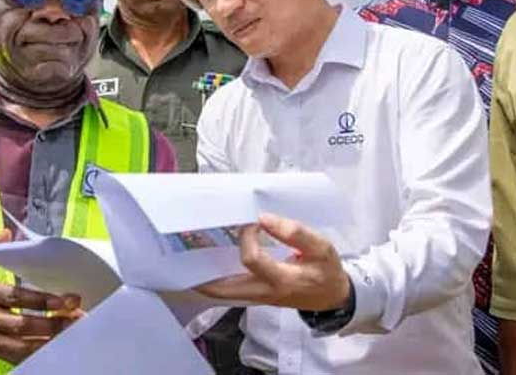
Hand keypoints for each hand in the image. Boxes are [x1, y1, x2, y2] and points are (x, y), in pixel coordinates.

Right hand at [0, 229, 81, 363]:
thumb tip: (6, 234)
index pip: (14, 298)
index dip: (40, 300)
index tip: (66, 299)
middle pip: (23, 324)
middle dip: (53, 323)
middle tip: (77, 316)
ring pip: (23, 345)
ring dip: (49, 340)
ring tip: (73, 331)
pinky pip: (17, 357)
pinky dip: (37, 354)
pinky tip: (56, 347)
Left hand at [195, 214, 350, 311]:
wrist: (333, 298)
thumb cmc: (327, 271)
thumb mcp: (322, 248)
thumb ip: (296, 232)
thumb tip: (264, 218)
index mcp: (282, 280)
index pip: (252, 260)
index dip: (247, 237)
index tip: (252, 222)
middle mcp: (264, 292)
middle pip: (224, 289)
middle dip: (201, 273)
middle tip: (182, 252)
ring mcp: (258, 297)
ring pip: (223, 292)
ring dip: (205, 276)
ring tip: (189, 254)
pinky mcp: (256, 295)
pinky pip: (230, 289)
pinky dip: (216, 277)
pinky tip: (209, 260)